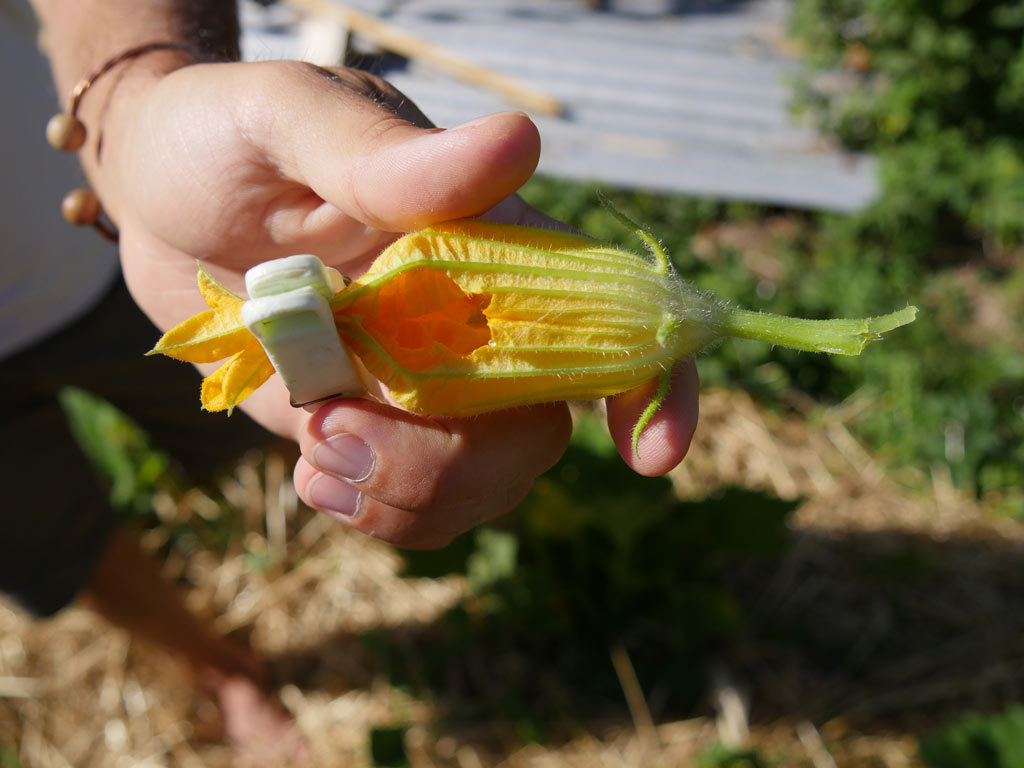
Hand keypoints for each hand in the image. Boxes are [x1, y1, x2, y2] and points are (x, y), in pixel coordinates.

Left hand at [96, 60, 698, 547]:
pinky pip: (416, 513)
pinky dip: (372, 516)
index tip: (649, 454)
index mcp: (490, 242)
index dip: (651, 383)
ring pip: (481, 486)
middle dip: (452, 466)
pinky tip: (313, 473)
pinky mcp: (373, 433)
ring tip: (314, 444)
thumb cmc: (222, 135)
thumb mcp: (289, 121)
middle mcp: (476, 325)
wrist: (150, 201)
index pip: (607, 311)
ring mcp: (426, 389)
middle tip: (336, 434)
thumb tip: (521, 147)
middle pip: (538, 431)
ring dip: (401, 496)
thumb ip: (391, 155)